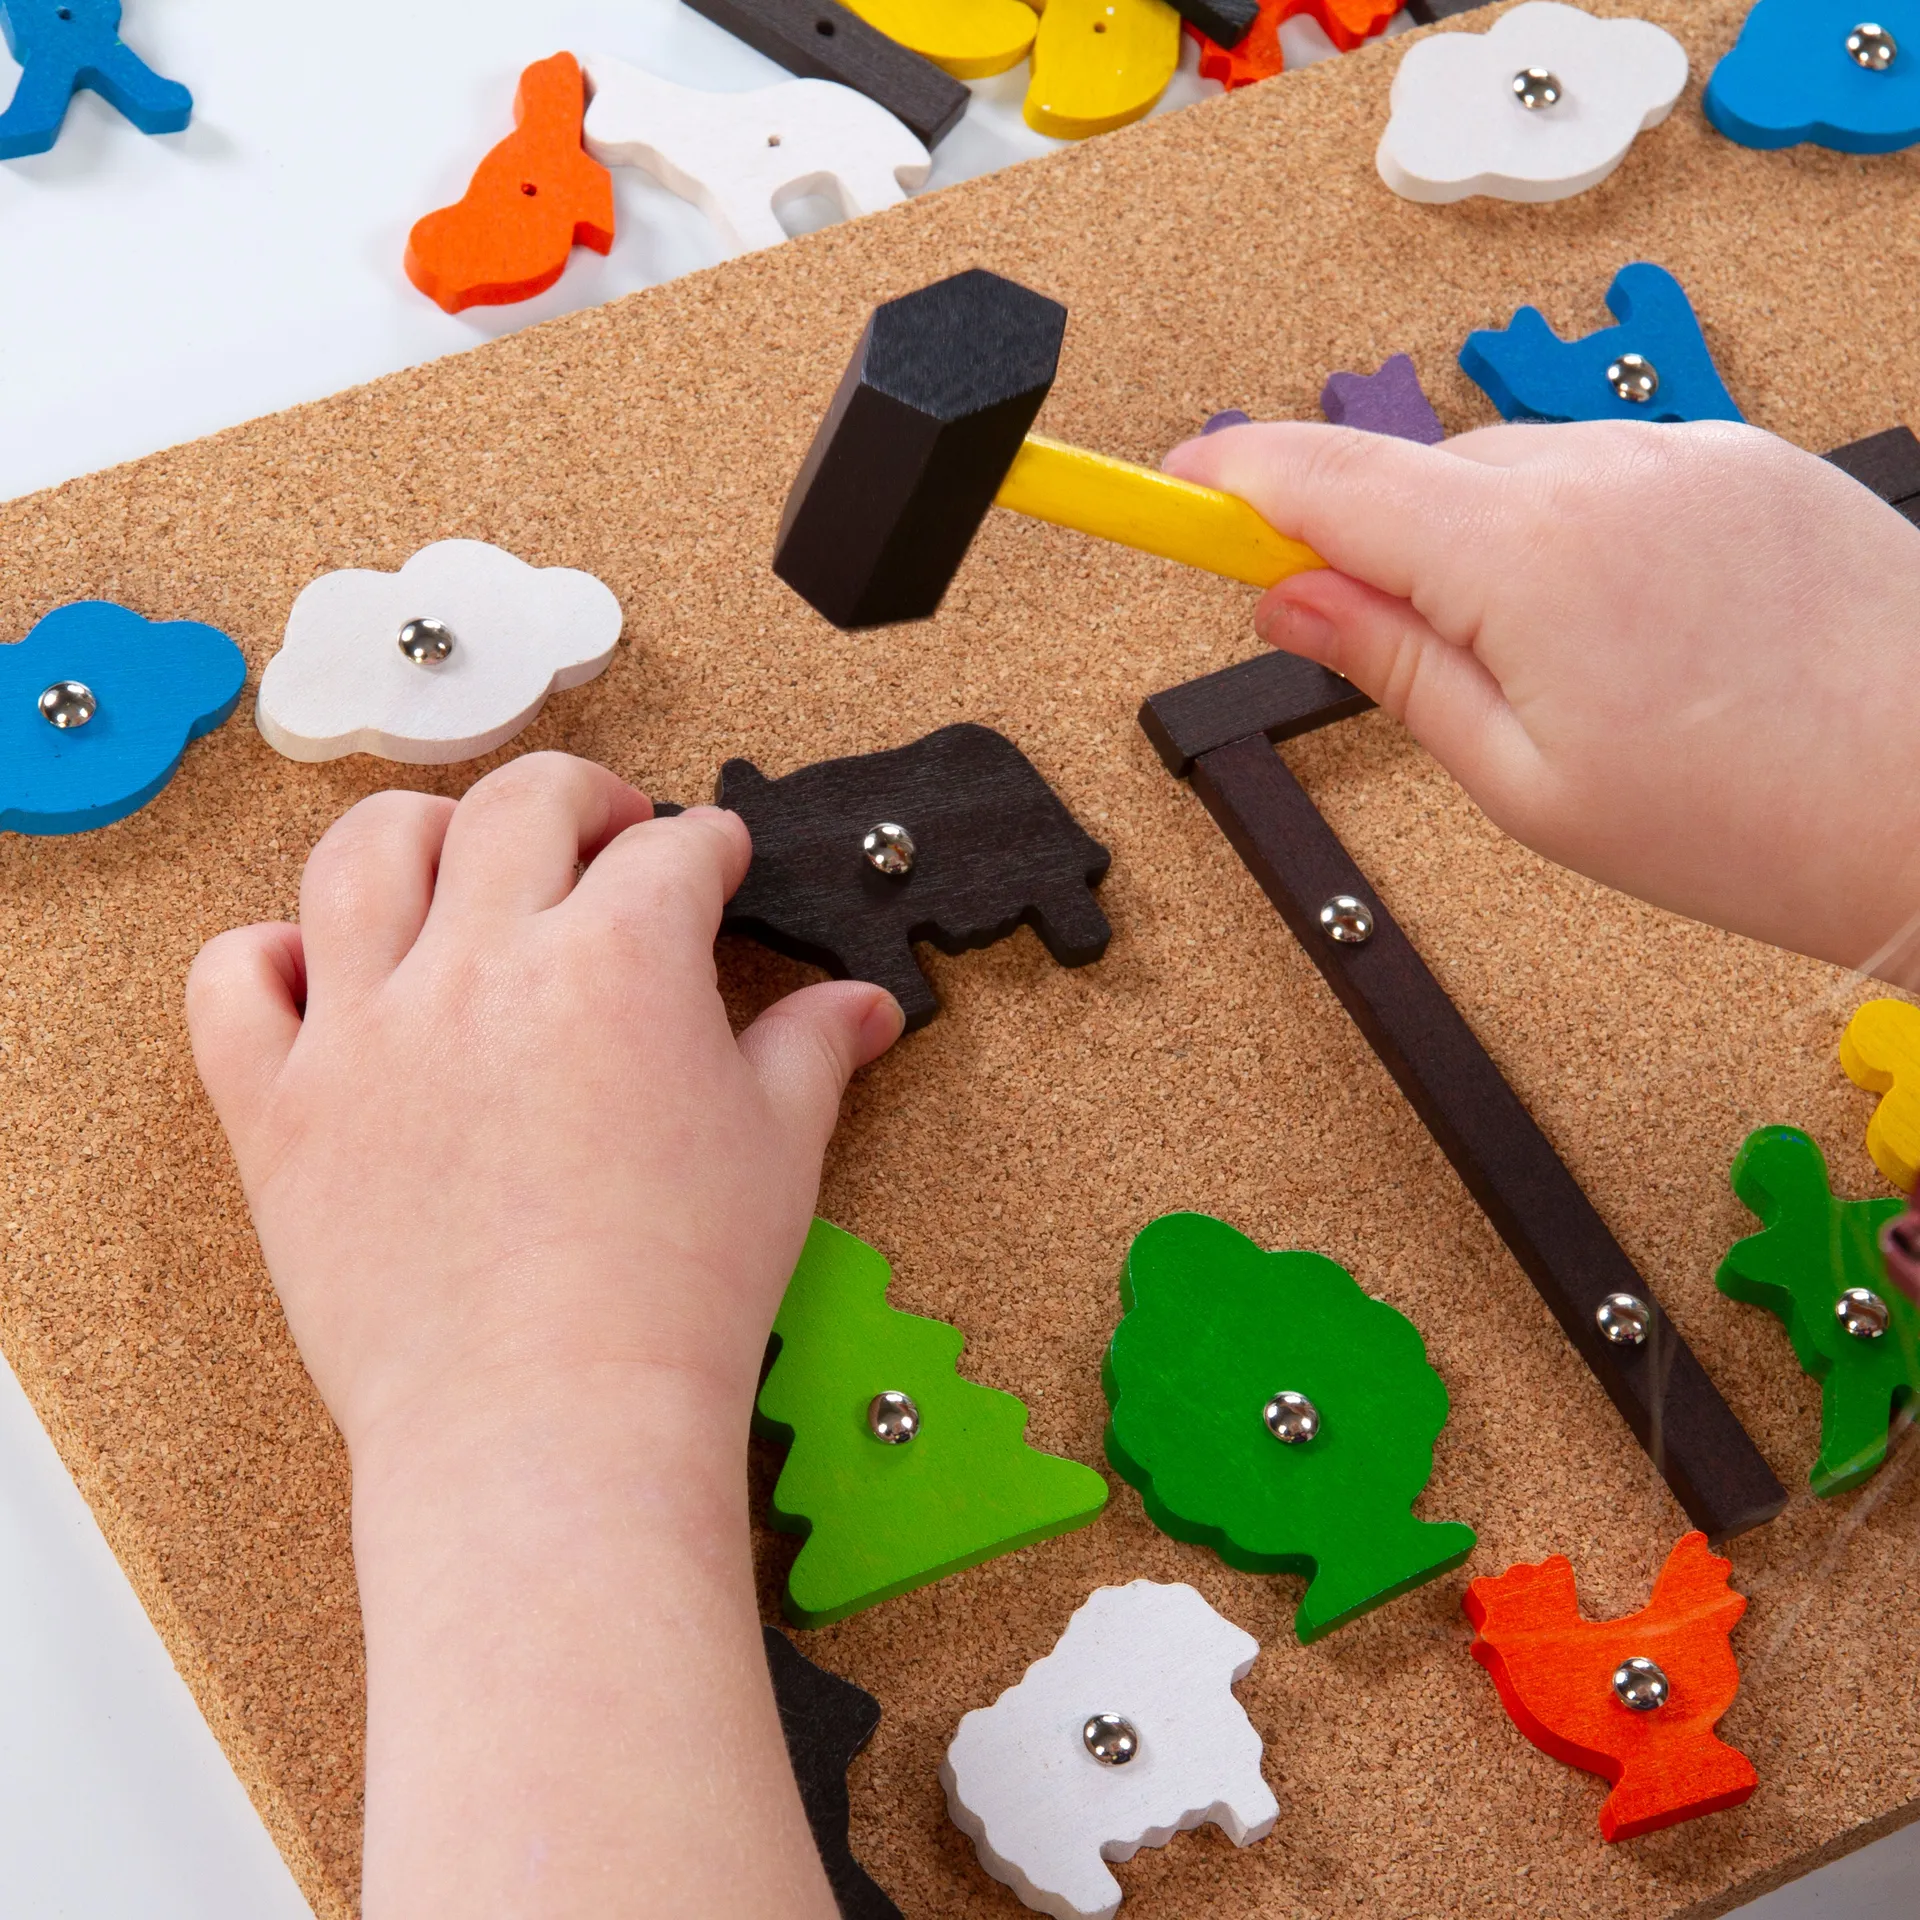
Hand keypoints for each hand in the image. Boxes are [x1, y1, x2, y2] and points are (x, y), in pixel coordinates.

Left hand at [187, 753, 898, 1917]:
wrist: (550, 1430)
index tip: (712, 862)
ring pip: (363, 851)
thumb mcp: (776, 1153)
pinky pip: (236, 980)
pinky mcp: (280, 1107)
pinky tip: (326, 966)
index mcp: (619, 959)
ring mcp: (366, 1027)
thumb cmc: (676, 1300)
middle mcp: (483, 963)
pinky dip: (270, 952)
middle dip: (582, 794)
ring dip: (424, 827)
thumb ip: (811, 1051)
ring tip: (461, 856)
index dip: (706, 845)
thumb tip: (861, 1006)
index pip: (670, 850)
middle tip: (609, 825)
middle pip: (518, 804)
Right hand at [1168, 420, 1919, 983]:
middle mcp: (1604, 469)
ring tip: (1545, 672)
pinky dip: (1565, 532)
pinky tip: (1616, 630)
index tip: (1171, 485)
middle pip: (1415, 473)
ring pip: (1509, 471)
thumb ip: (1391, 667)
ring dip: (1476, 546)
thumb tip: (1288, 600)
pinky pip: (1601, 472)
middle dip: (1367, 543)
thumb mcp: (1523, 780)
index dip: (1229, 479)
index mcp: (1529, 555)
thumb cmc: (1756, 820)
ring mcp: (1683, 451)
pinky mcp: (1743, 455)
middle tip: (1369, 644)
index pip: (1327, 479)